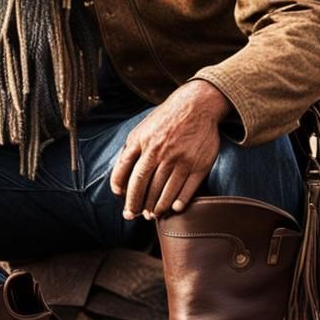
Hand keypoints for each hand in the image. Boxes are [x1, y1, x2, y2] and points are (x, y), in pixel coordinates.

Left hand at [110, 80, 232, 220]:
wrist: (197, 105)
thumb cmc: (167, 118)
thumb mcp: (143, 128)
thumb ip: (132, 149)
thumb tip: (121, 175)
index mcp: (142, 141)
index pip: (125, 171)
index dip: (120, 188)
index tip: (120, 197)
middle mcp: (159, 151)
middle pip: (142, 185)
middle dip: (135, 204)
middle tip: (133, 215)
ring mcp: (180, 159)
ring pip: (163, 191)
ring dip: (156, 206)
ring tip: (152, 214)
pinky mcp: (198, 165)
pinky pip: (186, 189)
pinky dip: (178, 202)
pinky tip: (173, 208)